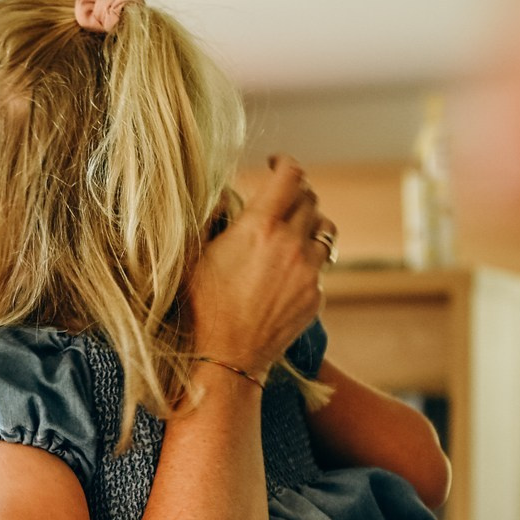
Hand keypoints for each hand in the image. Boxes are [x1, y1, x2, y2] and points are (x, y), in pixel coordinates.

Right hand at [187, 156, 334, 373]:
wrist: (225, 357)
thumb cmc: (201, 305)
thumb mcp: (195, 254)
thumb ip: (211, 217)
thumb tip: (222, 197)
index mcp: (260, 226)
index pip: (290, 176)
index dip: (286, 162)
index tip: (277, 163)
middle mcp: (291, 244)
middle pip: (310, 199)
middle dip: (296, 193)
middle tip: (282, 199)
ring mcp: (308, 271)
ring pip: (324, 230)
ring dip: (309, 224)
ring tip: (292, 231)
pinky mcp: (315, 296)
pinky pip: (320, 267)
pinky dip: (307, 261)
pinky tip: (286, 271)